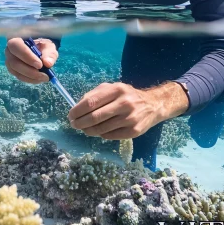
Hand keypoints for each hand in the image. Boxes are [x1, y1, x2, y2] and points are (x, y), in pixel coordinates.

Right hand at [4, 37, 57, 83]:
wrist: (39, 49)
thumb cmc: (42, 45)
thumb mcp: (49, 46)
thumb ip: (49, 53)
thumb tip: (48, 64)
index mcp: (16, 37)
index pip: (16, 46)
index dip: (26, 56)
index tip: (40, 65)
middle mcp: (9, 49)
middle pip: (14, 62)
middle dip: (29, 71)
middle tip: (44, 75)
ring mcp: (9, 60)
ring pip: (15, 71)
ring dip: (30, 77)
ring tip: (44, 78)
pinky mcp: (12, 69)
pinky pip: (18, 76)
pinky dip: (29, 79)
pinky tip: (39, 79)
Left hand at [68, 82, 184, 139]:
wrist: (153, 105)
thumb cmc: (127, 96)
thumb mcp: (112, 88)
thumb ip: (94, 95)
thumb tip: (77, 107)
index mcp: (117, 90)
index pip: (91, 102)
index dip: (77, 111)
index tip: (70, 115)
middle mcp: (124, 103)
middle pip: (94, 117)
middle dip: (80, 123)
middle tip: (74, 124)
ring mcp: (130, 118)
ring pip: (101, 129)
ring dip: (88, 130)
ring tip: (84, 129)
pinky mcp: (134, 131)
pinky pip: (110, 136)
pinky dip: (101, 135)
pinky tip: (99, 131)